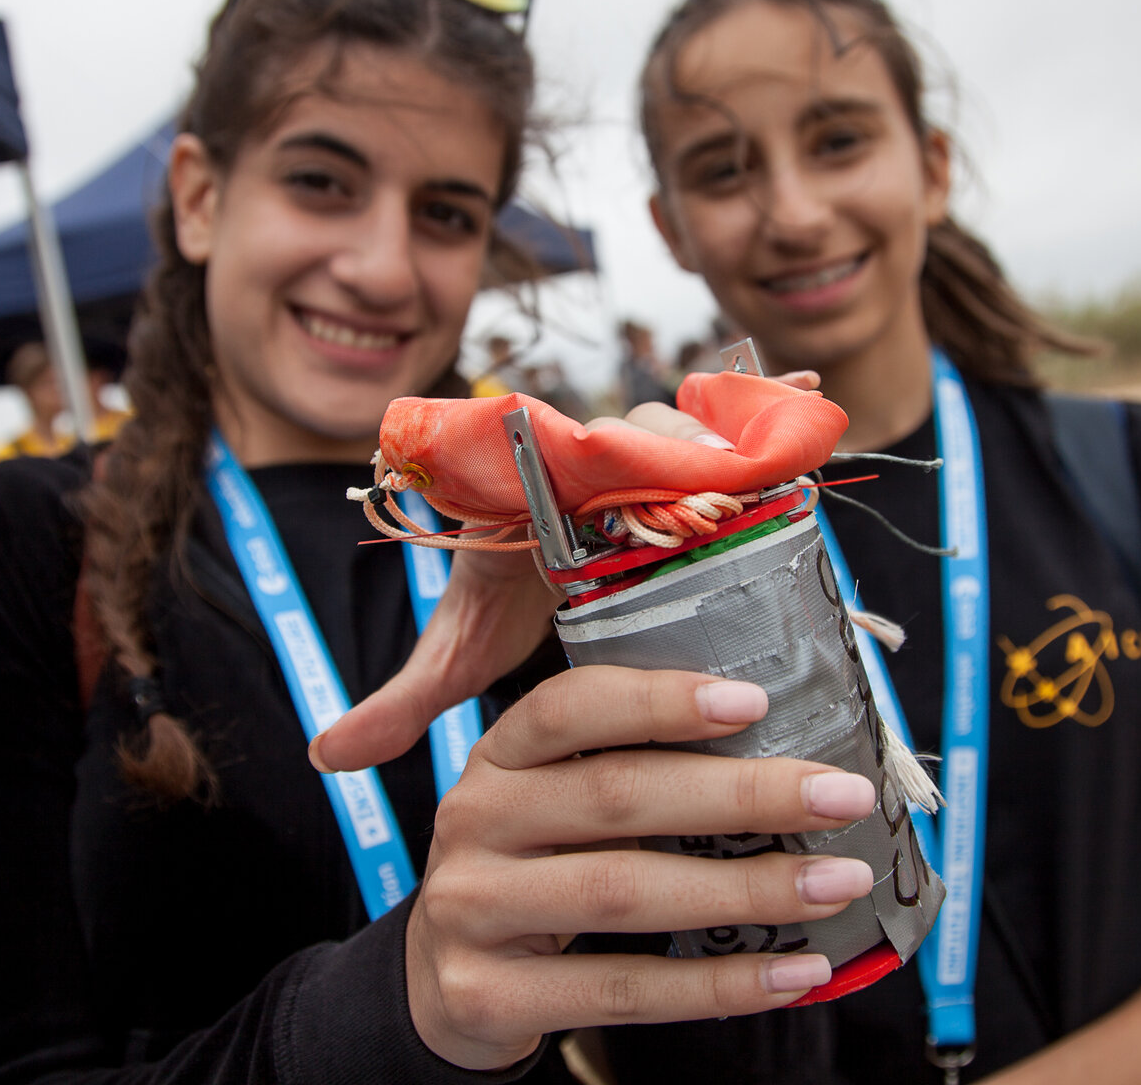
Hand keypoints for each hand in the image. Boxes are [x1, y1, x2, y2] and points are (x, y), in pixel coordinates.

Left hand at [313, 368, 823, 773]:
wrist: (540, 565)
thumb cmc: (505, 598)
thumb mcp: (461, 652)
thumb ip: (404, 698)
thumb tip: (326, 756)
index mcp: (533, 483)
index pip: (560, 454)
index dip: (591, 460)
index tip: (611, 471)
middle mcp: (591, 452)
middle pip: (635, 432)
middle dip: (671, 453)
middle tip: (706, 485)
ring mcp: (647, 444)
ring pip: (689, 421)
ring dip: (725, 436)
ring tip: (762, 467)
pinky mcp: (696, 443)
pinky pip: (737, 404)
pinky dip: (776, 390)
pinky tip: (813, 383)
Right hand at [407, 665, 878, 1070]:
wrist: (441, 986)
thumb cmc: (535, 874)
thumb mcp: (556, 807)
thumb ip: (632, 772)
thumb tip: (789, 752)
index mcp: (499, 757)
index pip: (570, 707)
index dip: (661, 700)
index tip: (756, 702)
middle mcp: (475, 820)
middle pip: (616, 796)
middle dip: (744, 793)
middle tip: (843, 797)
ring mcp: (471, 910)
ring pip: (625, 892)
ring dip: (748, 890)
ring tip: (836, 884)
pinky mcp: (486, 996)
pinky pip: (622, 989)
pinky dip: (718, 984)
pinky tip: (794, 973)